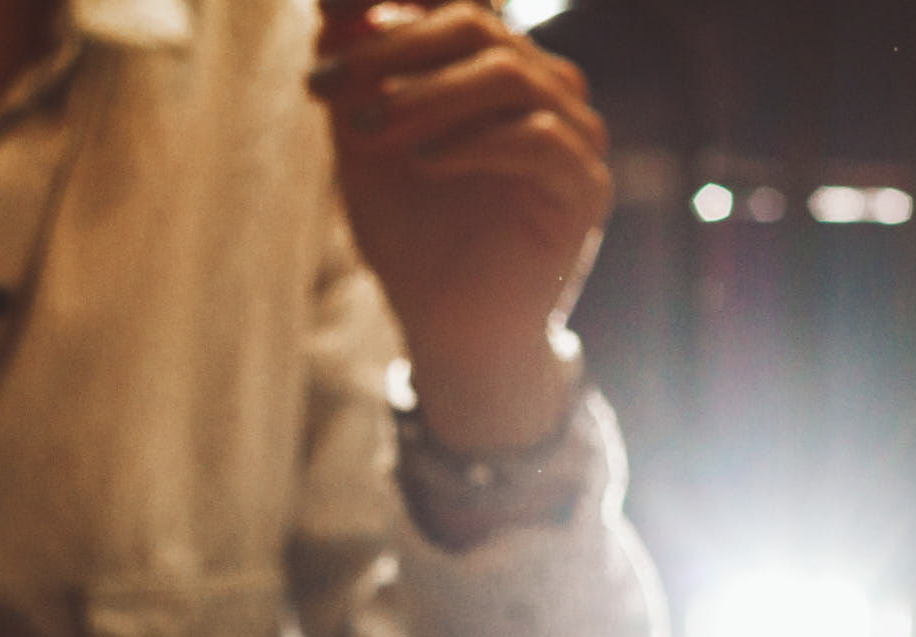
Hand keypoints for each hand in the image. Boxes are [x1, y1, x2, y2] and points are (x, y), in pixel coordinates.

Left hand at [311, 2, 609, 451]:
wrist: (449, 326)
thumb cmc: (410, 229)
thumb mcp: (364, 133)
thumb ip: (355, 62)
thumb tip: (332, 1)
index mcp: (498, 64)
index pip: (458, 2)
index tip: (328, 13)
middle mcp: (547, 89)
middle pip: (477, 26)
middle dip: (392, 50)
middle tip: (331, 88)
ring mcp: (576, 137)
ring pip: (509, 74)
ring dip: (427, 94)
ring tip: (367, 126)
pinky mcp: (587, 190)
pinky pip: (537, 138)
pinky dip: (473, 144)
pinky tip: (422, 164)